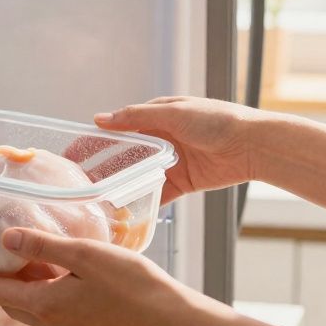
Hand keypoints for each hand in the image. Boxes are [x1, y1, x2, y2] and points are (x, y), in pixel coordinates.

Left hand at [0, 227, 200, 325]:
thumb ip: (43, 246)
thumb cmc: (132, 285)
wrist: (172, 321)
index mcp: (47, 307)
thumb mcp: (84, 255)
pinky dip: (46, 299)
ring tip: (19, 269)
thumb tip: (6, 238)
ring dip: (23, 293)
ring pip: (36, 312)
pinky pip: (57, 317)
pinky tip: (59, 283)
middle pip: (14, 306)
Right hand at [94, 96, 264, 204]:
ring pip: (138, 177)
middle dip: (103, 168)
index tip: (74, 153)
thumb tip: (101, 119)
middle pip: (125, 156)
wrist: (252, 145)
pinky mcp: (183, 184)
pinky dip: (144, 203)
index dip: (96, 142)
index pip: (118, 130)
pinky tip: (126, 212)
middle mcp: (161, 141)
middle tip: (80, 182)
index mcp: (156, 118)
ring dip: (120, 187)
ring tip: (97, 200)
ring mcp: (170, 163)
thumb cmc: (216, 121)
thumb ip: (136, 118)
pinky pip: (158, 195)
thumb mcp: (172, 113)